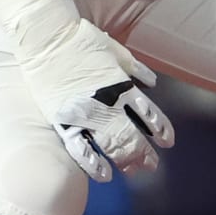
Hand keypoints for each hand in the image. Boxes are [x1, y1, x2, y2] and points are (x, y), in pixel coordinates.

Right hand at [26, 17, 174, 179]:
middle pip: (133, 135)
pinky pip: (80, 149)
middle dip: (145, 153)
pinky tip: (104, 175)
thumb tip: (152, 82)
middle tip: (151, 165)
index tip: (168, 142)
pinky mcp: (63, 121)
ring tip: (133, 171)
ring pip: (111, 146)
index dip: (161, 130)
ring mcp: (85, 115)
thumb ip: (135, 69)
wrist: (47, 39)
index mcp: (123, 86)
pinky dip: (94, 164)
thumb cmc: (82, 40)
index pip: (150, 114)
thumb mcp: (116, 50)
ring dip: (126, 161)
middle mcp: (108, 104)